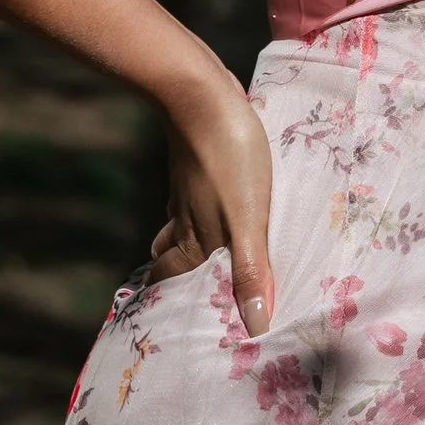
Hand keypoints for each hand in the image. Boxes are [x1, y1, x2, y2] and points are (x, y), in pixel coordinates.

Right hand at [148, 79, 276, 335]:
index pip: (170, 282)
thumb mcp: (248, 218)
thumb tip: (256, 325)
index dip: (168, 305)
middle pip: (170, 260)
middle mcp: (184, 220)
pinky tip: (209, 208)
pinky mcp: (193, 166)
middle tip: (182, 299)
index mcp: (195, 240)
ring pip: (176, 230)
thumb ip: (251, 268)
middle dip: (173, 280)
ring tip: (193, 263)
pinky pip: (188, 202)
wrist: (199, 97)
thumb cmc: (230, 159)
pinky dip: (195, 215)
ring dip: (182, 248)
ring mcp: (185, 191)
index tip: (168, 327)